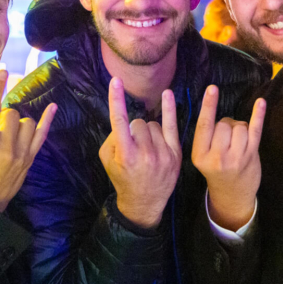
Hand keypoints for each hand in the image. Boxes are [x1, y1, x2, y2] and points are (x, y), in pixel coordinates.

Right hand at [0, 70, 56, 211]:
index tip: (2, 71)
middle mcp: (5, 146)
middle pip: (12, 114)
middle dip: (5, 115)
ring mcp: (20, 153)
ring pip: (26, 122)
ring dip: (18, 122)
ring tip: (10, 133)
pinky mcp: (30, 159)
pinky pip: (42, 135)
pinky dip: (47, 120)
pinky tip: (52, 106)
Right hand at [99, 77, 180, 228]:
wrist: (144, 202)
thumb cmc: (123, 179)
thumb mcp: (107, 161)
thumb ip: (112, 138)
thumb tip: (124, 122)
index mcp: (125, 154)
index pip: (120, 120)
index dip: (116, 99)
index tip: (116, 80)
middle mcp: (145, 153)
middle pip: (138, 123)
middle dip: (134, 130)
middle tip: (134, 146)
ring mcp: (162, 153)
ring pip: (153, 125)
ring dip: (148, 132)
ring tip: (146, 149)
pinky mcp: (175, 154)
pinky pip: (171, 125)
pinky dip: (168, 109)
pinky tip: (167, 94)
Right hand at [191, 85, 265, 230]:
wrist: (231, 196)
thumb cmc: (215, 173)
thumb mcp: (202, 158)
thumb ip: (206, 138)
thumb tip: (216, 110)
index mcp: (200, 155)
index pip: (205, 125)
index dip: (209, 105)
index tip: (212, 88)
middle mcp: (217, 157)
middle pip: (224, 124)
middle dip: (227, 124)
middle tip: (227, 139)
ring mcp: (236, 157)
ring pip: (240, 126)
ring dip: (240, 128)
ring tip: (237, 141)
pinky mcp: (251, 156)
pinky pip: (255, 130)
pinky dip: (258, 115)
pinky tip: (260, 103)